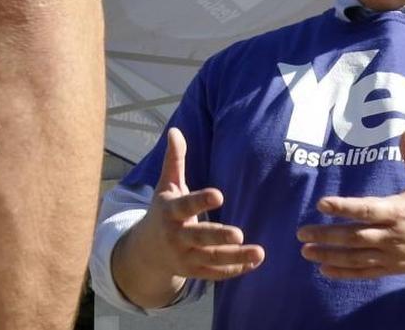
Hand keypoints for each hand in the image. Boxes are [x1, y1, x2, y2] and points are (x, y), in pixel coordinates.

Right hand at [112, 128, 264, 307]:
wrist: (145, 251)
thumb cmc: (162, 211)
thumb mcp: (165, 185)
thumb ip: (174, 160)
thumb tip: (175, 130)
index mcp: (170, 212)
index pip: (186, 205)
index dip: (201, 201)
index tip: (219, 194)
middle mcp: (176, 236)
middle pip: (199, 237)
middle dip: (218, 236)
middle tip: (239, 234)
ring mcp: (185, 257)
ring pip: (211, 259)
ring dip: (236, 257)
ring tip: (259, 252)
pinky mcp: (194, 271)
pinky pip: (215, 273)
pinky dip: (235, 270)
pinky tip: (254, 262)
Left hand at [297, 131, 404, 278]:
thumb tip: (404, 132)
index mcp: (399, 210)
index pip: (366, 209)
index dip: (343, 206)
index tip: (321, 204)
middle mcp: (392, 234)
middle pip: (354, 236)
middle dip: (326, 235)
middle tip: (301, 233)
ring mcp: (391, 254)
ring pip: (355, 256)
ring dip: (329, 255)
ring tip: (307, 251)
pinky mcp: (393, 268)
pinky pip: (365, 272)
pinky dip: (345, 272)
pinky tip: (325, 270)